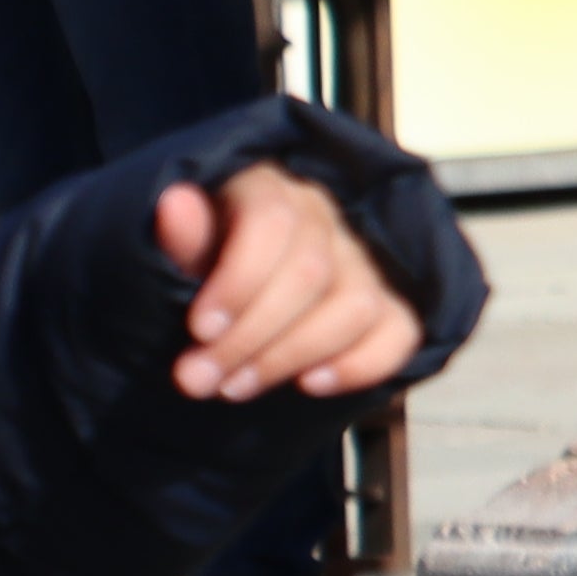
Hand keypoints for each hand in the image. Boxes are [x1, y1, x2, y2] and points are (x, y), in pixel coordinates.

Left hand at [154, 164, 424, 402]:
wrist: (223, 312)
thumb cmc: (197, 276)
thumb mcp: (175, 259)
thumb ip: (182, 240)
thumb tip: (176, 203)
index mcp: (268, 189)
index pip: (273, 221)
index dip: (239, 281)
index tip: (199, 330)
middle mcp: (323, 218)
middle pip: (309, 272)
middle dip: (249, 336)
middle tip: (198, 378)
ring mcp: (361, 262)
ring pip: (354, 305)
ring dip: (290, 357)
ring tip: (234, 386)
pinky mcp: (387, 306)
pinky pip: (400, 332)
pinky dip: (361, 365)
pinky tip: (310, 384)